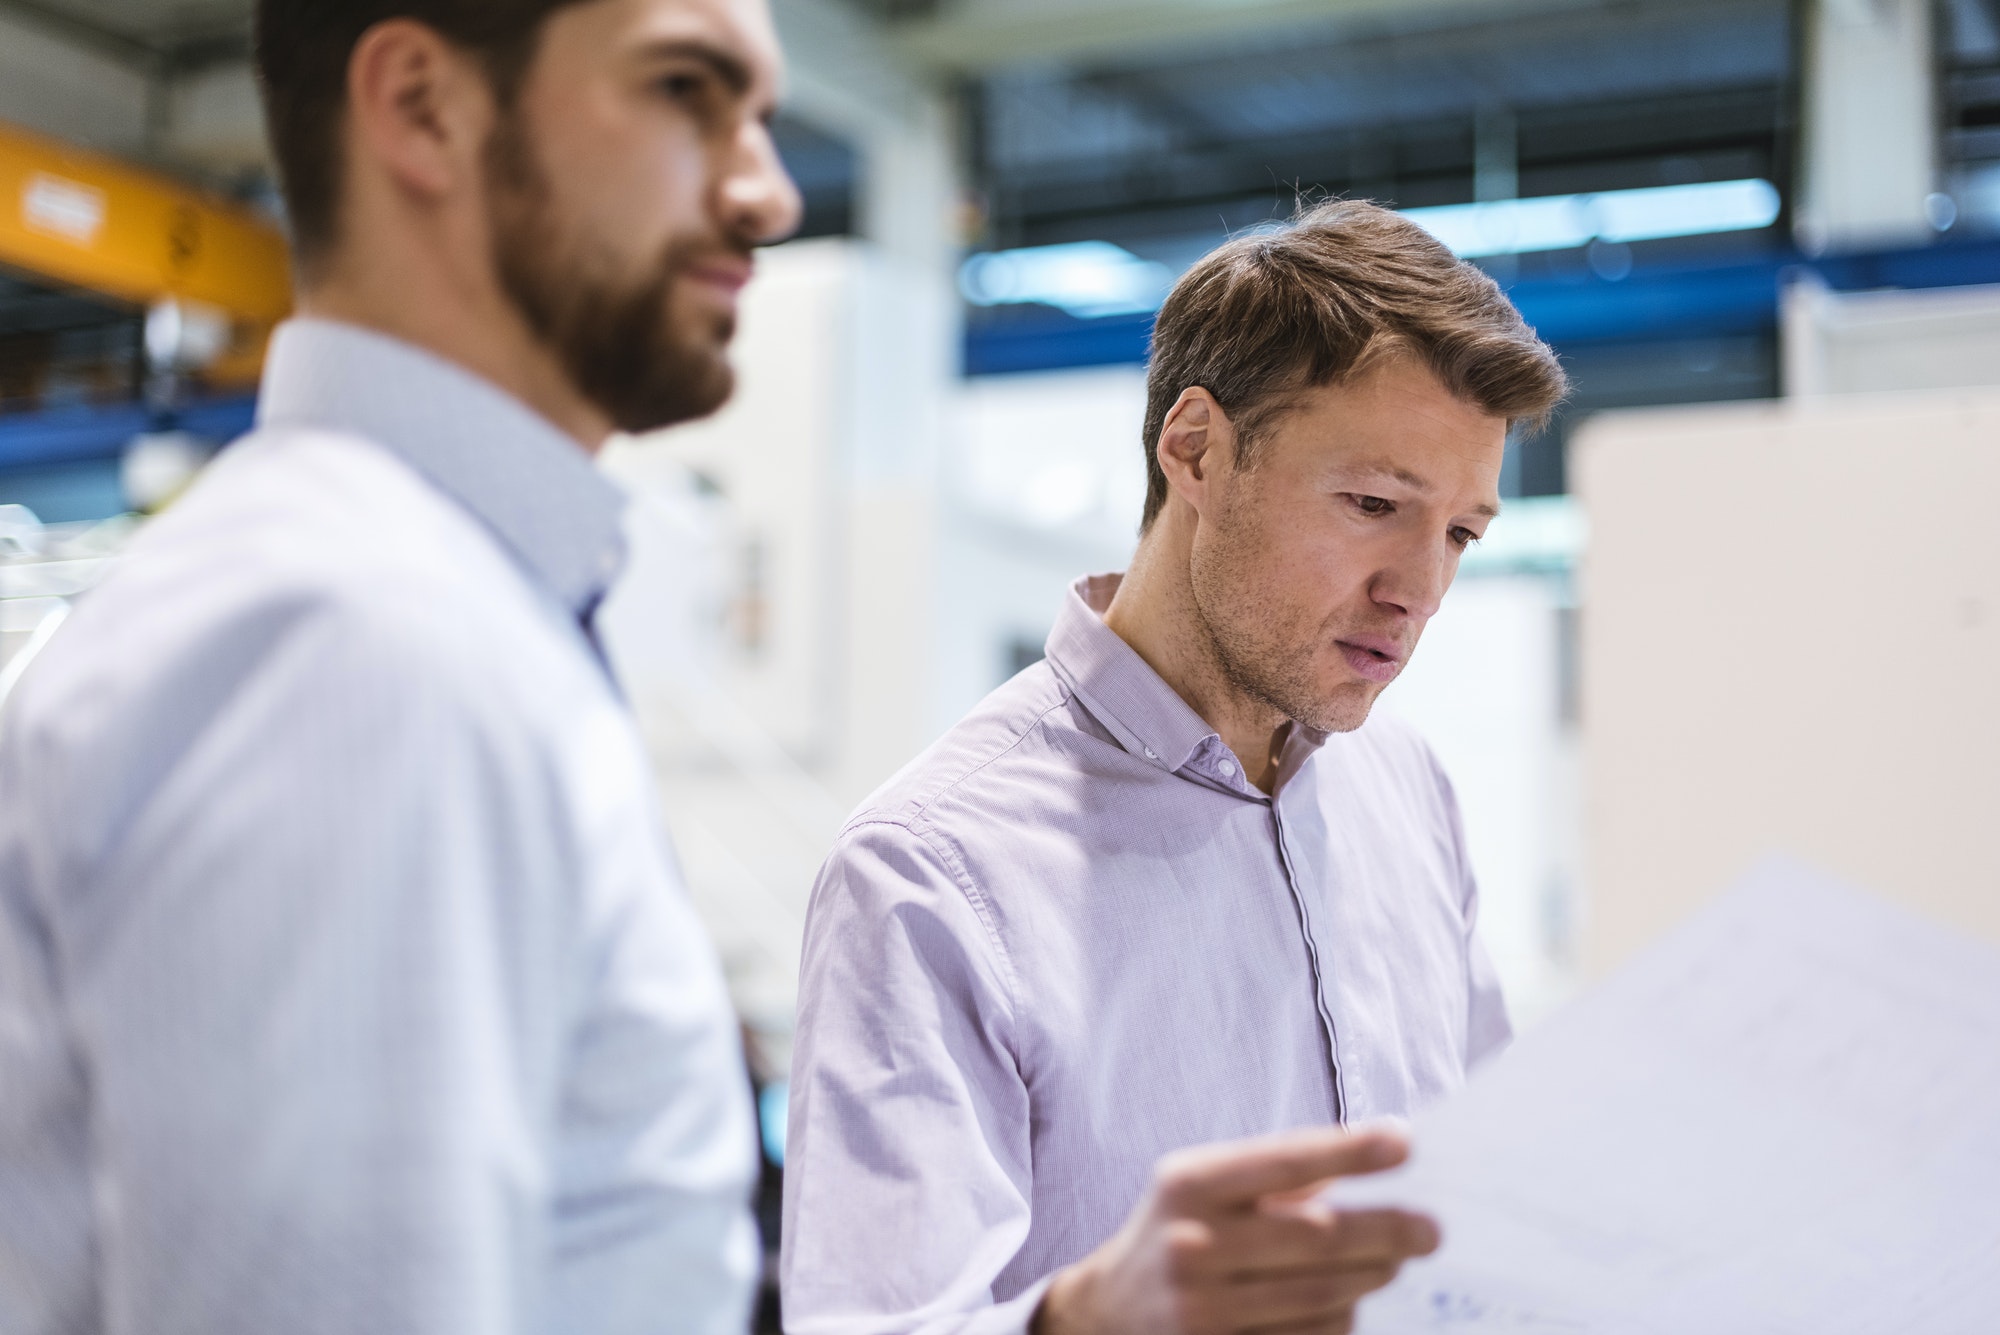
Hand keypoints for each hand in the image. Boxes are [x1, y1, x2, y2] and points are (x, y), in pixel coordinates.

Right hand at [1033, 1126, 1436, 1334]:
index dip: (1349, 1151)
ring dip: (1370, 1277)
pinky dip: (1339, 1319)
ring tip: (1395, 1260)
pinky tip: (1352, 1301)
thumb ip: (1275, 1174)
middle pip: (1316, 1237)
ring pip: (1320, 1296)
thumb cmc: (1175, 1231)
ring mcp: (1203, 1310)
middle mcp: (1192, 1244)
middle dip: (1385, 1230)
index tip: (1405, 1142)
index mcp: (1189, 1183)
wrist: (1108, 1313)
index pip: (1284, 1160)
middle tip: (1430, 1228)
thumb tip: (1370, 1160)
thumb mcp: (1203, 1183)